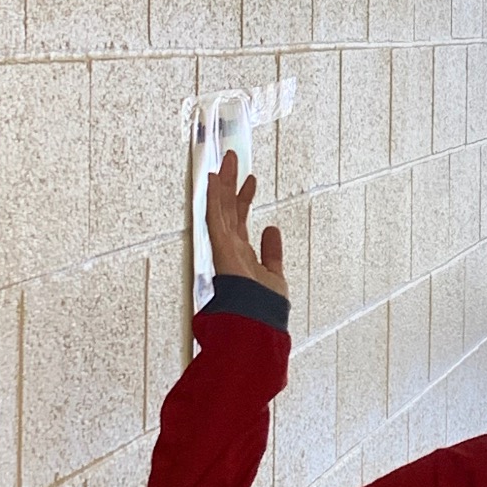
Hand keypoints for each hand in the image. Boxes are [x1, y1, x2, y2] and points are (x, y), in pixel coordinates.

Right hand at [205, 150, 287, 297]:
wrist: (255, 327)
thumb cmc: (262, 311)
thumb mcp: (274, 275)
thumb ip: (272, 253)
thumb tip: (272, 228)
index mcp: (241, 257)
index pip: (240, 221)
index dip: (244, 199)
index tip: (250, 180)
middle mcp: (230, 250)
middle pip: (229, 210)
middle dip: (231, 184)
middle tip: (233, 159)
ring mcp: (224, 248)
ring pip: (221, 208)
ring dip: (223, 182)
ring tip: (227, 159)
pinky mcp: (221, 248)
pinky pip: (215, 218)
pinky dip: (213, 197)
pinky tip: (212, 178)